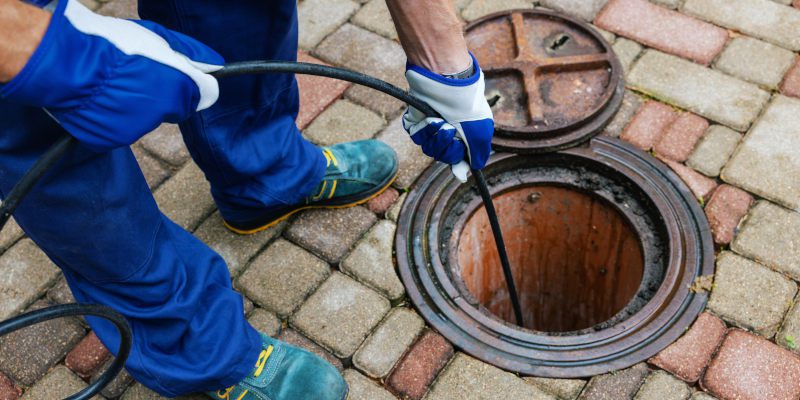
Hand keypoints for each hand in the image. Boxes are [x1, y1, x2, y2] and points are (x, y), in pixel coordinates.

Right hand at [0, 0, 222, 151]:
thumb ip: (190, 53)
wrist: (64, 62)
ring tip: (112, 83)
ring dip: (135, 105)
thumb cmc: (110, 44)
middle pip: (173, 108)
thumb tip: (216, 65)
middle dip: (161, 95)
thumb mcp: (156, 38)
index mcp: (178, 87)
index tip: (176, 75)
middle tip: (136, 75)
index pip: (203, 94)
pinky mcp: (112, 139)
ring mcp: (136, 129)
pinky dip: (113, 117)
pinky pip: (120, 128)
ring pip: (146, 119)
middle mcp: (162, 113)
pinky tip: (100, 98)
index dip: (188, 83)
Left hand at [402, 53, 493, 177]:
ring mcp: (432, 126)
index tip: (457, 160)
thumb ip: (478, 154)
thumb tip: (471, 171)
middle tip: (451, 130)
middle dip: (446, 147)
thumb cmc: (467, 105)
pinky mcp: (417, 120)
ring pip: (428, 148)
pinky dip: (424, 129)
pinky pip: (417, 136)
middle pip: (442, 156)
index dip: (456, 160)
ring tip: (440, 120)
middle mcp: (448, 132)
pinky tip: (430, 117)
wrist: (447, 81)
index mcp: (464, 135)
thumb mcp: (480, 132)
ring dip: (435, 137)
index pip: (457, 158)